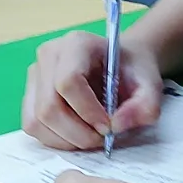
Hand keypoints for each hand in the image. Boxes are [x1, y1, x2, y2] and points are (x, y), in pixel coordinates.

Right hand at [23, 30, 164, 149]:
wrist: (123, 65)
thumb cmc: (133, 71)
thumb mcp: (151, 85)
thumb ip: (145, 105)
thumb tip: (117, 125)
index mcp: (77, 43)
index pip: (68, 81)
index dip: (87, 111)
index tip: (108, 127)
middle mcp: (50, 55)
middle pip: (49, 106)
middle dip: (77, 132)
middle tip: (101, 138)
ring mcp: (36, 75)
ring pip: (36, 120)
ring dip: (65, 139)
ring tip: (91, 137)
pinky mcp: (31, 94)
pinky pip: (32, 125)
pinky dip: (55, 139)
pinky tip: (76, 136)